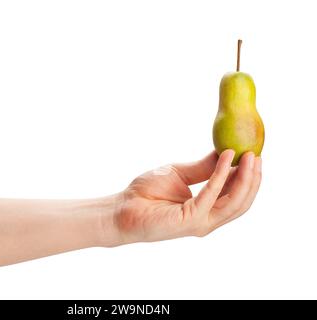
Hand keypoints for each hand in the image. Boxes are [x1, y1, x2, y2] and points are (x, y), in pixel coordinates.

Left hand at [115, 150, 261, 242]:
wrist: (123, 208)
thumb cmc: (148, 193)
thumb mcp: (180, 174)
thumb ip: (204, 168)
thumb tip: (225, 153)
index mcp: (206, 209)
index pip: (235, 195)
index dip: (247, 176)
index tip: (254, 155)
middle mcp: (208, 219)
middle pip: (241, 201)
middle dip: (253, 178)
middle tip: (257, 155)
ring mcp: (201, 222)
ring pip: (234, 202)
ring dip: (245, 177)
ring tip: (250, 156)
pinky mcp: (191, 220)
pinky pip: (212, 194)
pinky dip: (222, 174)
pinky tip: (227, 157)